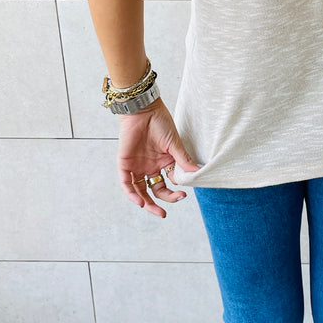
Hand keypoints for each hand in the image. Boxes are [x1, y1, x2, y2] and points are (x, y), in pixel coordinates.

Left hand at [116, 97, 201, 216]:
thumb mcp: (174, 143)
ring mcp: (138, 167)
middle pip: (156, 190)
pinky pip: (127, 184)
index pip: (171, 182)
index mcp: (165, 162)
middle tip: (171, 206)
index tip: (184, 193)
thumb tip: (197, 173)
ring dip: (148, 203)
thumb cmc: (160, 122)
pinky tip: (141, 202)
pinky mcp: (125, 165)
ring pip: (141, 191)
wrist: (143, 110)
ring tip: (158, 212)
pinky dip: (133, 194)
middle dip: (165, 200)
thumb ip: (183, 159)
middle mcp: (151, 167)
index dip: (177, 190)